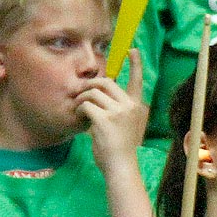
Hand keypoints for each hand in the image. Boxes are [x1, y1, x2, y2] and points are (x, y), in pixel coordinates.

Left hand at [79, 49, 147, 172]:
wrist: (121, 167)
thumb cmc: (120, 149)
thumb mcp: (125, 126)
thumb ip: (117, 110)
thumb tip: (97, 96)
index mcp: (137, 107)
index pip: (138, 81)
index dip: (135, 64)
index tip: (133, 49)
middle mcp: (130, 106)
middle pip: (105, 82)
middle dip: (89, 85)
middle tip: (81, 94)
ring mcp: (118, 112)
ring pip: (93, 92)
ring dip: (81, 98)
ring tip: (78, 109)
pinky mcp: (105, 119)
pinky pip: (86, 104)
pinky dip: (79, 109)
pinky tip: (79, 118)